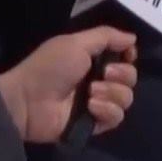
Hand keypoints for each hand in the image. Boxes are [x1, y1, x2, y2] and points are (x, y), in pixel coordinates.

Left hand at [0, 27, 138, 142]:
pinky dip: (106, 110)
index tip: (127, 54)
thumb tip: (132, 37)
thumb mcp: (75, 42)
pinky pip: (116, 117)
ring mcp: (98, 103)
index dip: (129, 55)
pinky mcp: (95, 124)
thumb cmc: (50, 67)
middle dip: (122, 74)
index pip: (124, 57)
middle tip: (104, 74)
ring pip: (126, 98)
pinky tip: (90, 107)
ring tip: (91, 93)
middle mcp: (98, 79)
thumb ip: (106, 36)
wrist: (28, 100)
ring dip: (112, 93)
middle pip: (130, 77)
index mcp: (93, 58)